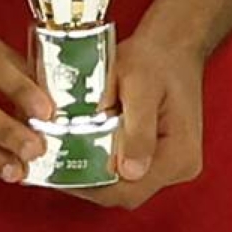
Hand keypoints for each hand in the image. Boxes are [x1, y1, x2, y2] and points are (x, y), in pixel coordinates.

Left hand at [57, 10, 205, 210]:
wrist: (173, 40)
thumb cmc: (156, 55)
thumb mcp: (140, 83)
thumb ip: (137, 128)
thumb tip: (129, 172)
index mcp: (178, 154)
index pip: (130, 190)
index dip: (91, 185)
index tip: (58, 172)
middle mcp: (178, 166)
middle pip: (125, 190)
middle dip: (88, 178)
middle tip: (53, 160)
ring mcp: (169, 161)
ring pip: (124, 180)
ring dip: (95, 169)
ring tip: (63, 152)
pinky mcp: (158, 152)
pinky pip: (127, 165)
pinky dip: (104, 158)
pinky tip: (84, 143)